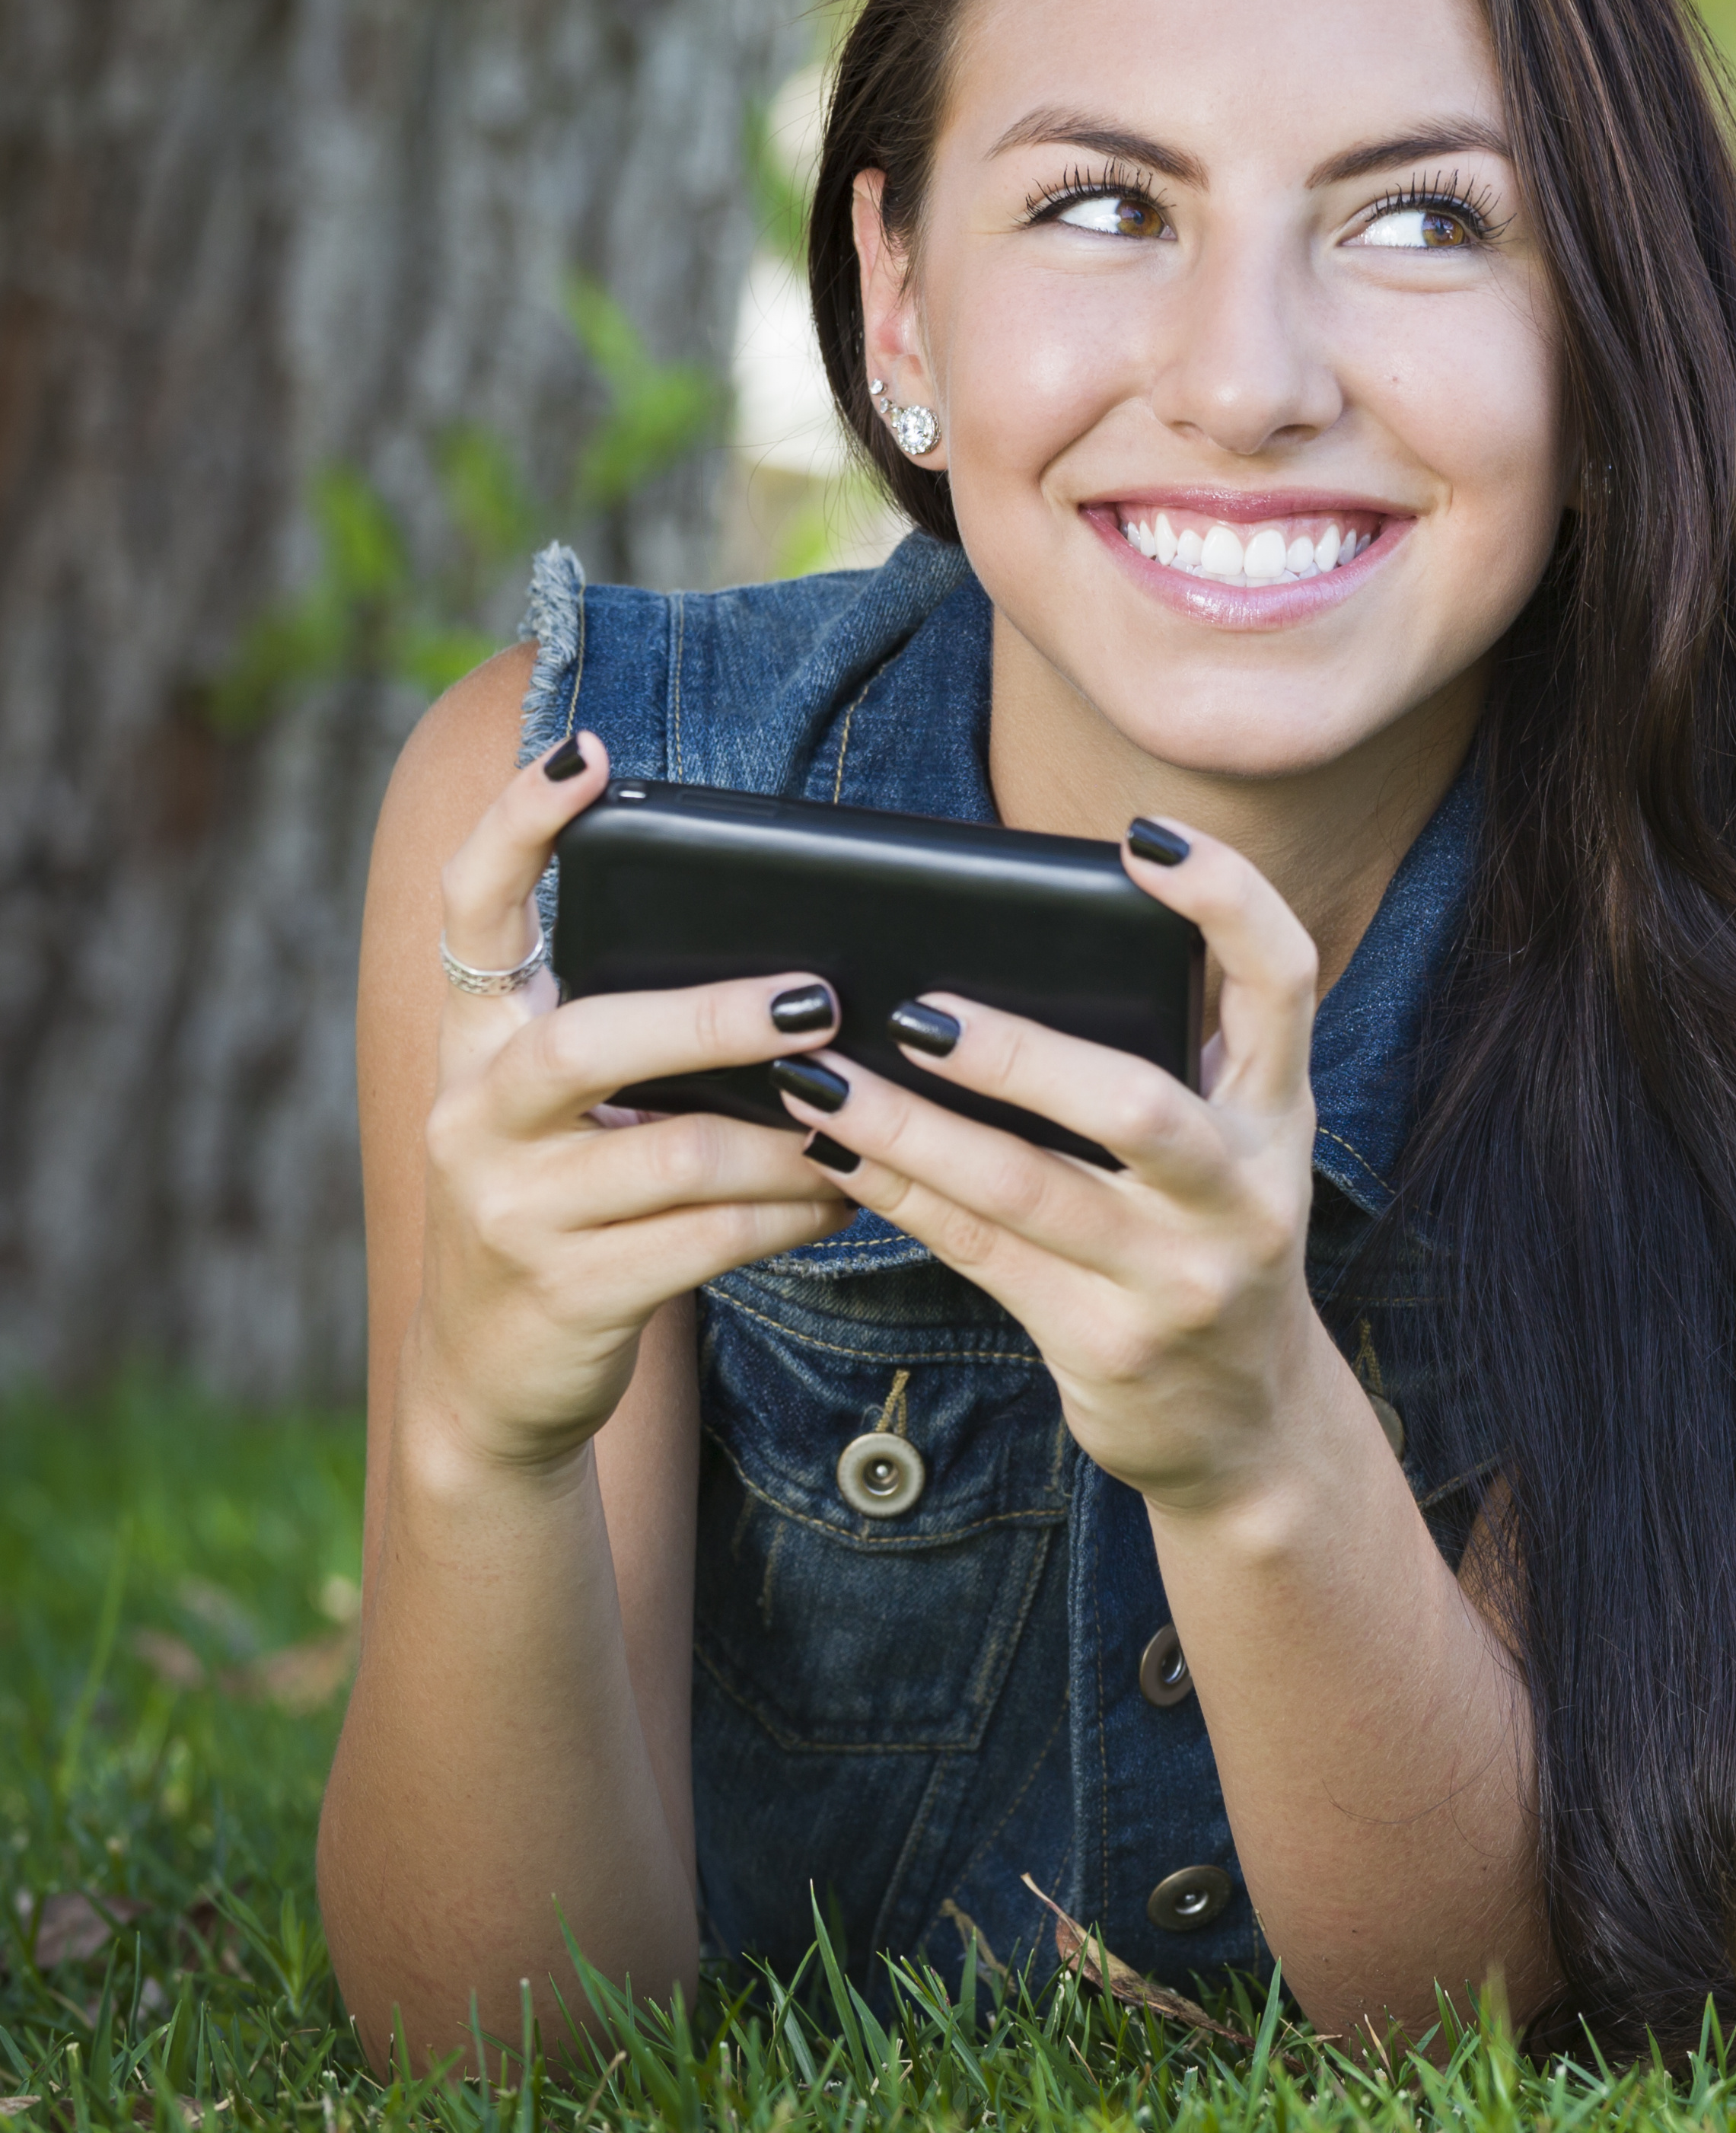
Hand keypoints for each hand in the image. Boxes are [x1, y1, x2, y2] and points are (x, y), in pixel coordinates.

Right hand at [411, 732, 857, 1477]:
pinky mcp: (567, 1293)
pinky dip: (795, 1214)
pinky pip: (709, 1239)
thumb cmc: (570, 1208)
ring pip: (676, 1156)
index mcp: (475, 1044)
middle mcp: (473, 1116)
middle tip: (818, 999)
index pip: (471, 910)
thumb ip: (635, 1038)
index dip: (519, 826)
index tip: (588, 753)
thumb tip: (802, 976)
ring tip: (866, 1119)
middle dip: (709, 1017)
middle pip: (587, 1042)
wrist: (492, 1379)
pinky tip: (850, 1195)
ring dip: (790, 1140)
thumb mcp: (570, 1114)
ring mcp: (510, 1212)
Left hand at [762, 818, 1332, 1518]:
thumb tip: (1013, 949)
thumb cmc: (1209, 1242)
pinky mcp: (1106, 1342)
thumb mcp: (1228, 1148)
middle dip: (1021, 1054)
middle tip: (918, 1010)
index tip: (1146, 840)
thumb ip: (1171, 1058)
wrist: (1244, 1425)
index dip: (1229, 898)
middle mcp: (1244, 1192)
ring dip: (914, 1128)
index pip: (1284, 980)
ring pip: (1030, 1188)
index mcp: (1276, 1114)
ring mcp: (1180, 1276)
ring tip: (823, 1078)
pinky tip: (837, 1152)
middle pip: (1140, 1103)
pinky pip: (982, 1252)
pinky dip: (901, 1196)